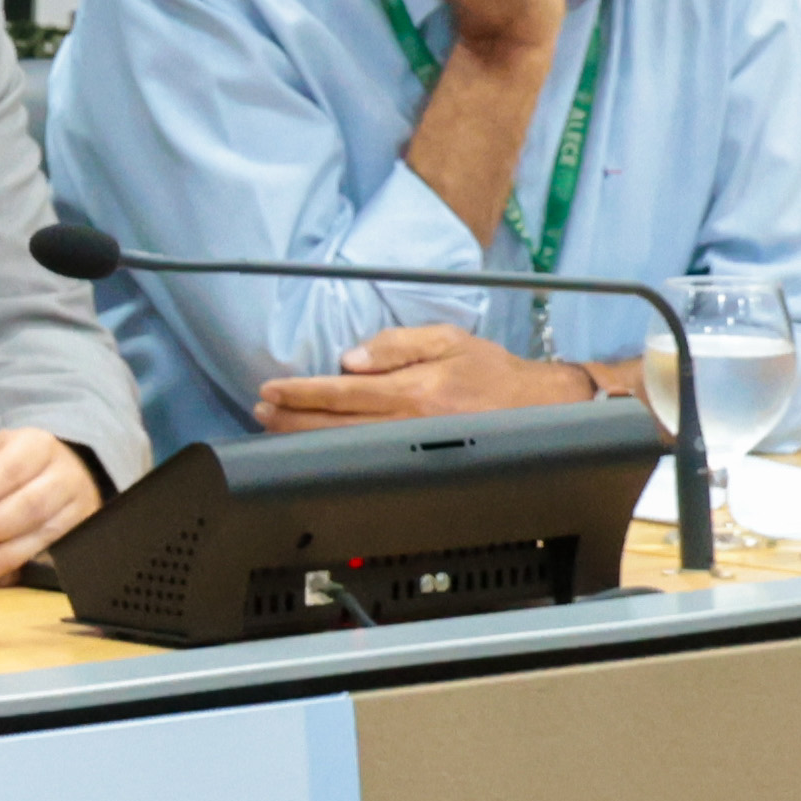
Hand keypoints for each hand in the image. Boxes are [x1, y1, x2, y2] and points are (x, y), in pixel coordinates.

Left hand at [255, 321, 603, 428]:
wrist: (540, 407)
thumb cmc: (491, 369)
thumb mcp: (446, 340)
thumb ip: (396, 346)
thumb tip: (350, 359)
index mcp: (415, 390)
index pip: (344, 392)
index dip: (302, 392)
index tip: (270, 390)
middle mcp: (411, 422)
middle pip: (337, 425)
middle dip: (293, 419)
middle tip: (261, 410)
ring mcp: (415, 446)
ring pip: (349, 446)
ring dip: (307, 438)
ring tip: (275, 427)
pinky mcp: (422, 461)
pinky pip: (370, 459)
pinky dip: (337, 454)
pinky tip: (315, 448)